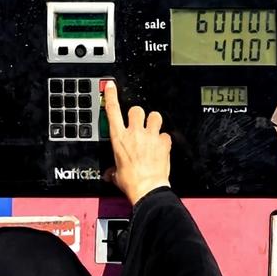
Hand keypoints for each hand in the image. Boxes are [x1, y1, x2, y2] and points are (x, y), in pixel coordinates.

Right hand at [104, 81, 171, 204]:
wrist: (147, 189)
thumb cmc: (131, 182)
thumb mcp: (116, 174)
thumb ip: (113, 169)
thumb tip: (111, 173)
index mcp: (119, 138)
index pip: (112, 110)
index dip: (111, 95)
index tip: (111, 86)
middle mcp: (134, 133)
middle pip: (136, 109)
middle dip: (138, 114)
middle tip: (139, 124)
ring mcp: (150, 136)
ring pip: (154, 115)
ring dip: (154, 121)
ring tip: (153, 131)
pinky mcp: (163, 142)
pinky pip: (166, 134)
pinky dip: (164, 139)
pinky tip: (162, 147)